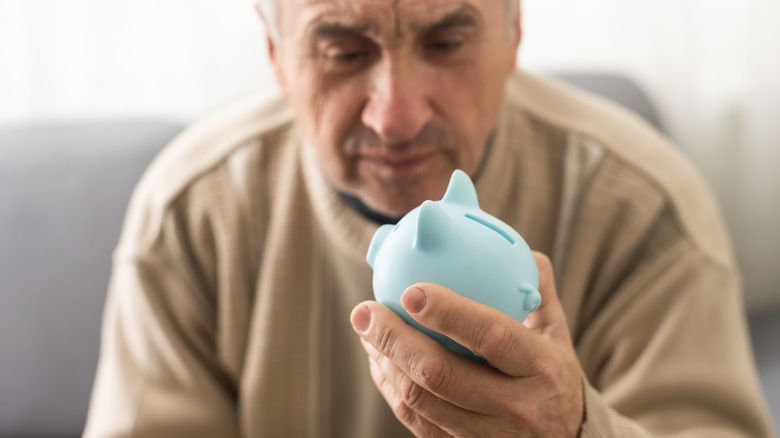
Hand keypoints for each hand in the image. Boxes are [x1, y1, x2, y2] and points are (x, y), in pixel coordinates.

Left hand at [350, 252, 583, 436]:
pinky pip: (414, 419)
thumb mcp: (557, 331)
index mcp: (539, 366)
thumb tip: (508, 240)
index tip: (411, 290)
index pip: (490, 335)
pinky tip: (378, 358)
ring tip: (365, 328)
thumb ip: (534, 287)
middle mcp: (513, 405)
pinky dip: (389, 386)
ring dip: (383, 360)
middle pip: (439, 373)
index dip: (448, 312)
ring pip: (418, 400)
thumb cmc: (553, 373)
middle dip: (393, 339)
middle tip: (365, 310)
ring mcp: (485, 434)